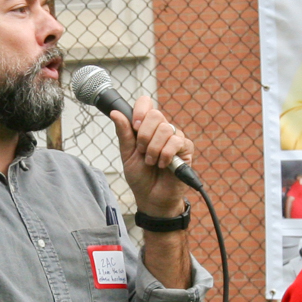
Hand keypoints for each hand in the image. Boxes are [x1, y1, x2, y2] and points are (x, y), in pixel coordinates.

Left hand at [113, 95, 190, 217]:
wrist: (151, 198)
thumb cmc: (140, 177)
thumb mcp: (127, 154)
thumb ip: (124, 133)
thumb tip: (115, 113)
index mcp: (146, 127)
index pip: (146, 103)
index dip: (140, 110)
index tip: (135, 126)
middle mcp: (162, 129)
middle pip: (155, 114)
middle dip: (144, 135)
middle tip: (142, 151)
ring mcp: (175, 138)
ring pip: (165, 129)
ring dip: (154, 149)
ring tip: (151, 162)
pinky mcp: (186, 149)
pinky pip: (177, 141)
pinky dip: (166, 154)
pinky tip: (163, 165)